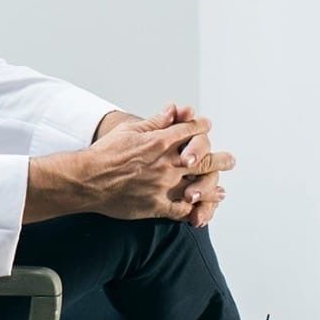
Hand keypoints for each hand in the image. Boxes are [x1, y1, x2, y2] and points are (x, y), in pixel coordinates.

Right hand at [83, 115, 232, 222]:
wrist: (88, 180)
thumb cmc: (105, 154)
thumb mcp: (130, 130)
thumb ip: (155, 122)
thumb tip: (173, 110)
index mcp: (160, 142)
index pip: (190, 131)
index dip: (201, 128)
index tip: (207, 127)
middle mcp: (167, 164)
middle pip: (203, 159)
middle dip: (219, 159)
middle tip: (230, 160)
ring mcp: (164, 186)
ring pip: (197, 186)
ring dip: (212, 187)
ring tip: (221, 191)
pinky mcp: (156, 206)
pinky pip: (182, 210)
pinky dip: (194, 209)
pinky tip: (201, 209)